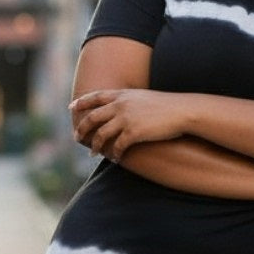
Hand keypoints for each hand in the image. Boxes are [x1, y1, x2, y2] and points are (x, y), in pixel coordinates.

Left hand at [70, 88, 187, 158]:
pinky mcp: (133, 133)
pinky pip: (117, 146)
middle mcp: (120, 105)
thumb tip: (121, 109)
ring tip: (94, 153)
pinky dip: (114, 154)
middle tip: (77, 138)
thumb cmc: (167, 106)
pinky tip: (114, 159)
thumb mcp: (144, 97)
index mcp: (123, 94)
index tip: (71, 107)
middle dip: (82, 129)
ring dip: (96, 146)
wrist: (182, 111)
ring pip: (101, 134)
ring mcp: (126, 119)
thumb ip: (130, 101)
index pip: (96, 96)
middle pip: (93, 118)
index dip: (82, 102)